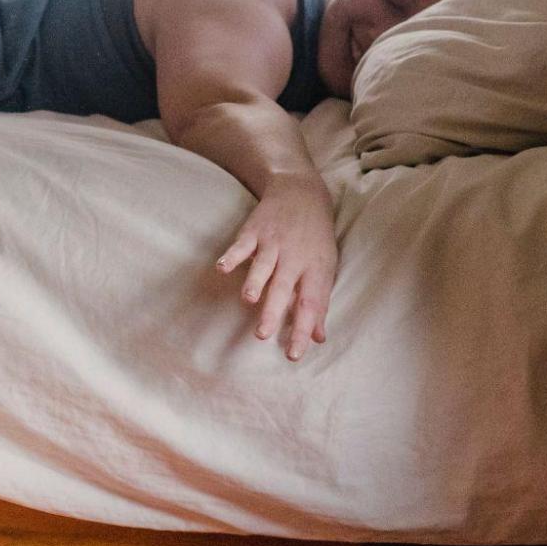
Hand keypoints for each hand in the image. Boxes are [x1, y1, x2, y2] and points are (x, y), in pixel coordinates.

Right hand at [216, 175, 336, 360]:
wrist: (301, 191)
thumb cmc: (315, 237)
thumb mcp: (325, 267)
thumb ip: (318, 302)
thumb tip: (318, 338)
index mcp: (316, 269)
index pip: (311, 304)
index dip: (302, 329)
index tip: (293, 354)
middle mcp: (296, 257)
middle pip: (285, 287)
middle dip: (273, 311)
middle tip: (261, 335)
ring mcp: (274, 242)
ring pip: (264, 265)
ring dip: (255, 282)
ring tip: (248, 300)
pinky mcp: (255, 230)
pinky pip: (242, 244)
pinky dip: (232, 255)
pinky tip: (222, 268)